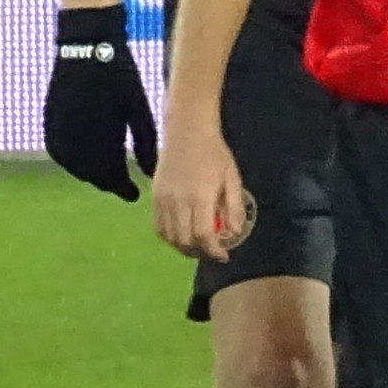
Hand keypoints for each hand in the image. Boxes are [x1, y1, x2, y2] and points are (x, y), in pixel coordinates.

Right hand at [43, 3, 158, 198]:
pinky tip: (88, 156)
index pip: (113, 179)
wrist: (86, 47)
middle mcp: (76, 144)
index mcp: (101, 141)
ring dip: (92, 172)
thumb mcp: (138, 110)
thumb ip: (146, 145)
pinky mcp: (49, 125)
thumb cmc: (119, 77)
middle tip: (123, 183)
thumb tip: (150, 174)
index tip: (135, 194)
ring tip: (108, 170)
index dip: (125, 189)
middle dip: (109, 181)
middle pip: (94, 177)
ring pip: (77, 168)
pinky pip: (62, 154)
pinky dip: (77, 159)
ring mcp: (58, 136)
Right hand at [151, 121, 247, 260]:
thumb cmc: (214, 153)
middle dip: (199, 252)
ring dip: (183, 247)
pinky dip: (169, 237)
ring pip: (169, 237)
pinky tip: (181, 234)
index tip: (223, 256)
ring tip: (197, 245)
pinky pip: (158, 227)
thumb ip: (234, 207)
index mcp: (200, 197)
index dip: (213, 251)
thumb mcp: (232, 178)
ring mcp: (163, 200)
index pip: (204, 235)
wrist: (187, 131)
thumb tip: (234, 233)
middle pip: (185, 241)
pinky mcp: (154, 197)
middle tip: (211, 251)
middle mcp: (178, 202)